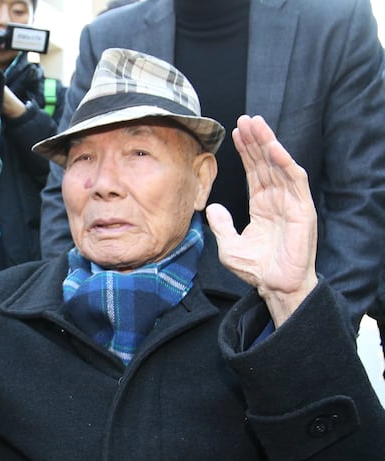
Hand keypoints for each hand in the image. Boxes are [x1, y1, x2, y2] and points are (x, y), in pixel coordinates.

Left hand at [206, 115, 317, 327]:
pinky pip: (295, 180)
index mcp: (262, 205)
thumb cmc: (256, 269)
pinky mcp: (302, 209)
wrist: (275, 285)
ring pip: (280, 164)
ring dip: (268, 143)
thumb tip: (213, 207)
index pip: (254, 170)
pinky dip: (284, 162)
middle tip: (245, 119)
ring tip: (257, 125)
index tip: (235, 132)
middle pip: (266, 162)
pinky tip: (273, 148)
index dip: (246, 151)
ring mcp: (290, 202)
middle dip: (255, 140)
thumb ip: (221, 226)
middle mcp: (277, 199)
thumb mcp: (229, 247)